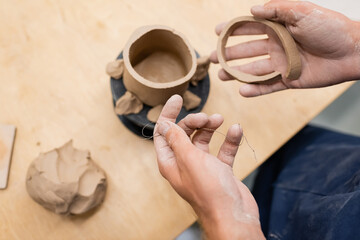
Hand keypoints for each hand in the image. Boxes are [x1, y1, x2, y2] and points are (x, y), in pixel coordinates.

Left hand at [154, 95, 264, 239]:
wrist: (234, 215)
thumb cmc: (210, 190)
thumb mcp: (189, 159)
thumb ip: (177, 139)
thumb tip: (164, 124)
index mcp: (170, 161)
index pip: (163, 133)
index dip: (168, 114)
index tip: (177, 98)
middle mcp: (184, 163)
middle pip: (184, 133)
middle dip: (194, 121)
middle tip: (208, 117)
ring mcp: (202, 166)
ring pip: (203, 139)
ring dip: (211, 127)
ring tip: (221, 120)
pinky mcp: (219, 170)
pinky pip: (222, 149)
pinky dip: (229, 139)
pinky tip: (236, 130)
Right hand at [210, 0, 359, 96]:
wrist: (353, 52)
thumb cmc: (330, 28)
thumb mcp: (303, 12)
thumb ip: (277, 10)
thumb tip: (252, 9)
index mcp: (278, 28)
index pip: (250, 28)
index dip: (232, 30)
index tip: (216, 32)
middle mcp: (277, 46)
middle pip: (247, 51)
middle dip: (228, 54)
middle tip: (211, 58)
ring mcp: (282, 64)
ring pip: (254, 70)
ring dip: (236, 73)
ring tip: (221, 75)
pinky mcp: (289, 80)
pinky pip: (268, 86)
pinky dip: (255, 90)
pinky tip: (242, 91)